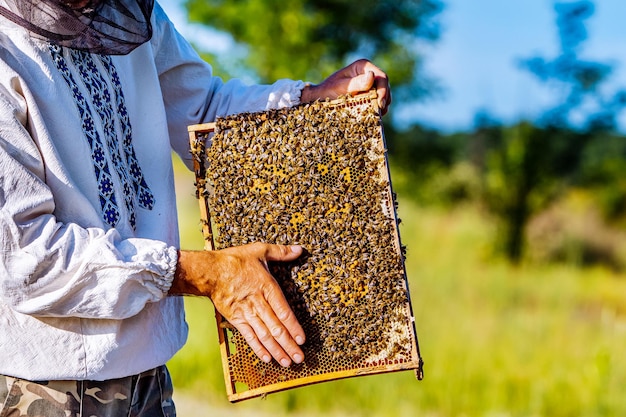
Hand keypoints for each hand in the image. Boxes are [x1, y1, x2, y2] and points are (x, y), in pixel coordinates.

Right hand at [171, 243, 305, 366]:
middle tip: (300, 358)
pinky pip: (249, 336)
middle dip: (289, 344)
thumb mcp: (260, 250)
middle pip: (276, 328)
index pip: (284, 311)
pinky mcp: (235, 318)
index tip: (302, 339)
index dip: (294, 327)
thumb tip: (299, 249)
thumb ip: (280, 252)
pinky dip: (258, 347)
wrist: (209, 270)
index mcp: (267, 287)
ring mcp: (246, 312)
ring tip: (287, 362)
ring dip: (276, 350)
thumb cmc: (235, 260)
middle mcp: (258, 302)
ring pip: (264, 335)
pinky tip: (267, 358)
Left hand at [301, 58, 391, 114]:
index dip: (383, 90)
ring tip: (377, 115)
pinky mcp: (368, 93)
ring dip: (382, 104)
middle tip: (379, 112)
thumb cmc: (327, 91)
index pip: (381, 77)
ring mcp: (369, 83)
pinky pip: (378, 100)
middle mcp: (368, 73)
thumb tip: (372, 76)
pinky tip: (373, 115)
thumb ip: (356, 83)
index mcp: (363, 66)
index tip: (379, 104)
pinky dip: (377, 107)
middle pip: (384, 86)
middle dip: (384, 99)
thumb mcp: (341, 87)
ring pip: (384, 93)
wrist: (319, 98)